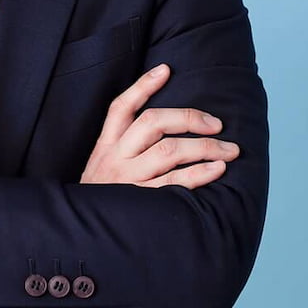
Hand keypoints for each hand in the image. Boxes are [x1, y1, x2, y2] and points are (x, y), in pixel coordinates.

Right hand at [79, 63, 238, 188]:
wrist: (78, 238)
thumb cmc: (99, 202)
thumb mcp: (98, 170)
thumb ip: (120, 151)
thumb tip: (160, 132)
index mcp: (104, 147)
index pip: (120, 108)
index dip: (143, 86)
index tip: (165, 69)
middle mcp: (115, 158)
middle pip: (153, 123)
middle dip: (190, 118)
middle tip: (217, 124)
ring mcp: (127, 180)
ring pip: (169, 151)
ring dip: (205, 147)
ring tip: (229, 150)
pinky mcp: (140, 202)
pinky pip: (174, 183)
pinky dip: (199, 173)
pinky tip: (217, 169)